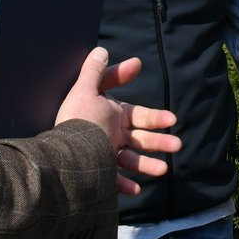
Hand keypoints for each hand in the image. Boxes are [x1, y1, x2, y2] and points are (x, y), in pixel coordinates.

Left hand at [56, 47, 181, 195]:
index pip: (138, 114)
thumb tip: (101, 50)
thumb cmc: (78, 122)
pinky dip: (125, 185)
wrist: (61, 155)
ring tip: (163, 170)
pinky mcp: (99, 176)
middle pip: (141, 138)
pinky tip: (136, 189)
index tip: (172, 118)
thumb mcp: (86, 92)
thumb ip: (95, 71)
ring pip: (132, 160)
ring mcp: (105, 156)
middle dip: (159, 140)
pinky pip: (114, 182)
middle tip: (177, 144)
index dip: (155, 116)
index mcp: (111, 117)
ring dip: (148, 165)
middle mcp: (110, 136)